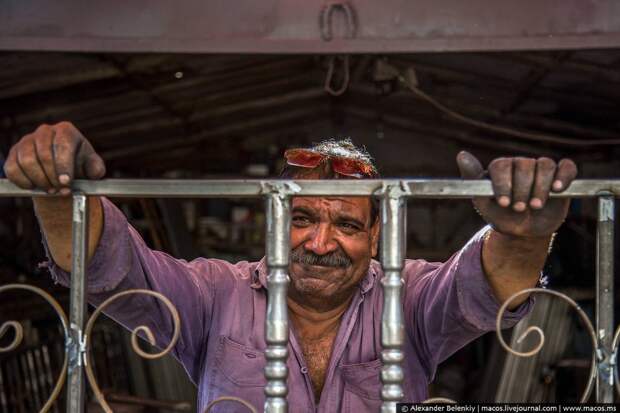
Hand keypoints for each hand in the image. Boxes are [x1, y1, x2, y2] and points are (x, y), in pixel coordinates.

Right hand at [4, 122, 104, 194]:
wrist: (62, 169)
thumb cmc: (79, 165)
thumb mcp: (92, 166)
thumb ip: (96, 168)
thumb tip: (94, 172)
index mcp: (66, 131)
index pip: (62, 146)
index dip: (63, 166)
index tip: (66, 183)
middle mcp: (45, 131)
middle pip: (44, 155)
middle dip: (52, 177)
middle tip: (60, 191)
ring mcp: (27, 140)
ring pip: (27, 162)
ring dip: (39, 181)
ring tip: (51, 190)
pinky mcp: (14, 152)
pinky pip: (13, 169)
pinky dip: (23, 182)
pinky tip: (35, 187)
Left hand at [457, 151, 576, 237]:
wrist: (523, 232)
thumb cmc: (500, 215)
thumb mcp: (482, 201)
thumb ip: (472, 179)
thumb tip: (461, 155)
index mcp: (501, 168)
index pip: (501, 165)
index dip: (503, 183)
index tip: (503, 203)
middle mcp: (521, 164)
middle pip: (524, 165)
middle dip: (522, 189)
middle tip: (519, 208)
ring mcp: (542, 169)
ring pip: (545, 165)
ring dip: (540, 187)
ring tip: (535, 206)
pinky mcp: (561, 176)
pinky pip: (567, 167)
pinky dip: (563, 176)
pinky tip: (557, 190)